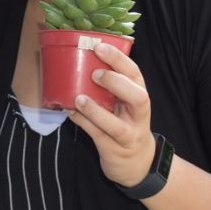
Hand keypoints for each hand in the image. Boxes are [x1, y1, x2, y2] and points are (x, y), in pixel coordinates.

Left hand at [67, 41, 156, 187]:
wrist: (137, 163)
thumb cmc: (125, 124)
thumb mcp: (124, 104)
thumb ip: (111, 87)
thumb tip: (81, 60)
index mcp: (140, 97)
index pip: (136, 75)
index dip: (119, 60)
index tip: (100, 46)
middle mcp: (138, 116)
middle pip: (138, 97)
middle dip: (116, 83)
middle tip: (94, 73)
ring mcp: (129, 135)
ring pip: (117, 125)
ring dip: (96, 111)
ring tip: (78, 98)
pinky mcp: (114, 150)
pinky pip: (98, 137)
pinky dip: (84, 124)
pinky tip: (71, 114)